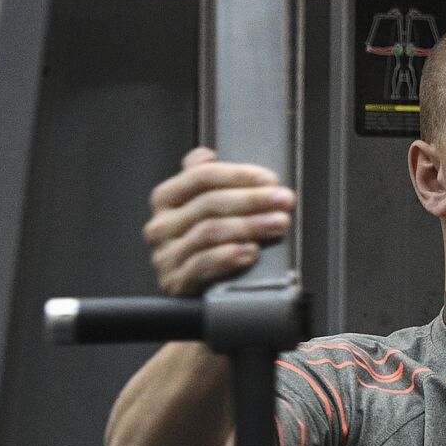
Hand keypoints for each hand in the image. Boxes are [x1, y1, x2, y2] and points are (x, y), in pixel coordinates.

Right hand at [142, 147, 295, 296]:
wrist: (190, 291)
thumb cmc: (201, 245)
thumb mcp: (199, 209)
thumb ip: (203, 182)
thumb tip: (207, 154)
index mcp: (167, 199)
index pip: (201, 177)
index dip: (238, 175)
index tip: (270, 180)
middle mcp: (161, 225)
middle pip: (209, 204)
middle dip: (253, 200)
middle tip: (284, 200)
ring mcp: (166, 254)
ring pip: (210, 232)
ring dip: (250, 226)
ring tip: (278, 223)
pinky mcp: (175, 281)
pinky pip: (203, 264)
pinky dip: (230, 256)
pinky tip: (251, 251)